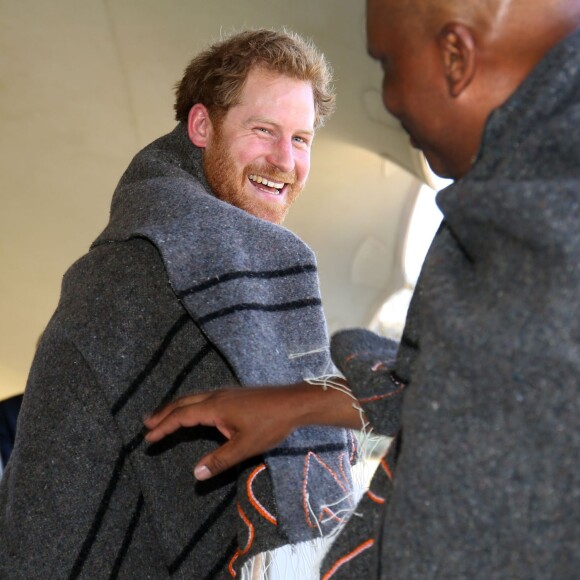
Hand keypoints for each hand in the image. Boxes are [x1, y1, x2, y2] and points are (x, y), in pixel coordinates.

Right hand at [144, 381, 362, 479]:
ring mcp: (226, 393)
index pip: (182, 416)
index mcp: (215, 407)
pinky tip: (195, 411)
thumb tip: (196, 473)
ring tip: (164, 417)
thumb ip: (220, 460)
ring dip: (177, 407)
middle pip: (183, 402)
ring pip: (194, 398)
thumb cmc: (270, 424)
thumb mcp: (245, 446)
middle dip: (164, 413)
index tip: (148, 437)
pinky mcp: (234, 395)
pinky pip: (204, 397)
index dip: (164, 426)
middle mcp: (216, 396)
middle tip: (147, 423)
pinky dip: (190, 404)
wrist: (293, 402)